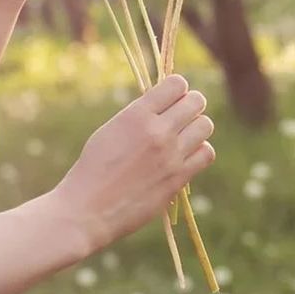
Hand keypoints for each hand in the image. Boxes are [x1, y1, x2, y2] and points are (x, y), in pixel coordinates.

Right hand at [51, 75, 215, 251]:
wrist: (88, 209)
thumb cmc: (93, 168)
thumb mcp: (111, 130)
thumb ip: (139, 116)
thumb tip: (165, 105)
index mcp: (136, 115)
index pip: (176, 84)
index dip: (177, 88)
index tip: (172, 98)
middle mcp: (157, 131)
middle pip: (196, 102)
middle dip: (191, 104)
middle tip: (181, 115)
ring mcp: (171, 155)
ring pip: (205, 125)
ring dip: (197, 127)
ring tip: (183, 136)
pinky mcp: (178, 178)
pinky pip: (206, 153)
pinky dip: (200, 151)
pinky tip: (186, 155)